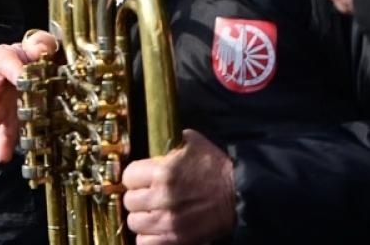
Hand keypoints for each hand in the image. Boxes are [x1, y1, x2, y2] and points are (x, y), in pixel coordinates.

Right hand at [0, 31, 61, 164]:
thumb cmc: (37, 54)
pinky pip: (4, 134)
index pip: (4, 61)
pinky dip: (3, 145)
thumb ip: (40, 42)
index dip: (11, 69)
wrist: (42, 71)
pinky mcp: (10, 122)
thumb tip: (38, 49)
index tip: (20, 77)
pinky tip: (3, 156)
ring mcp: (2, 105)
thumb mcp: (42, 43)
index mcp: (3, 59)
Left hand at [120, 129, 236, 244]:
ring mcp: (169, 221)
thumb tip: (164, 136)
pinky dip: (148, 237)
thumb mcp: (195, 144)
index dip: (134, 177)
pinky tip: (155, 230)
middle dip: (137, 198)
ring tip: (151, 213)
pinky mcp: (178, 239)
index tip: (140, 179)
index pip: (128, 177)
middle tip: (147, 196)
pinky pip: (146, 243)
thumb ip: (173, 140)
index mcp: (163, 172)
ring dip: (142, 218)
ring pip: (135, 223)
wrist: (241, 196)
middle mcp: (162, 197)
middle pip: (129, 201)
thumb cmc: (217, 169)